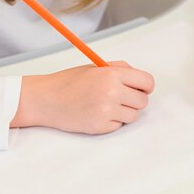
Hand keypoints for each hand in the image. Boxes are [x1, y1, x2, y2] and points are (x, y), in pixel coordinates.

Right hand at [11, 61, 154, 133]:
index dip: (146, 86)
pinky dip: (111, 122)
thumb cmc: (69, 82)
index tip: (141, 89)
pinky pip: (119, 126)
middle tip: (120, 97)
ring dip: (124, 112)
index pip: (147, 81)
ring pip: (133, 115)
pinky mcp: (100, 127)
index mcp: (112, 74)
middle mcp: (112, 92)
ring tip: (105, 105)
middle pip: (143, 101)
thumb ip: (119, 69)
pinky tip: (96, 113)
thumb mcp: (95, 67)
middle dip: (134, 100)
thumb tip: (141, 80)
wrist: (46, 99)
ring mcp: (106, 111)